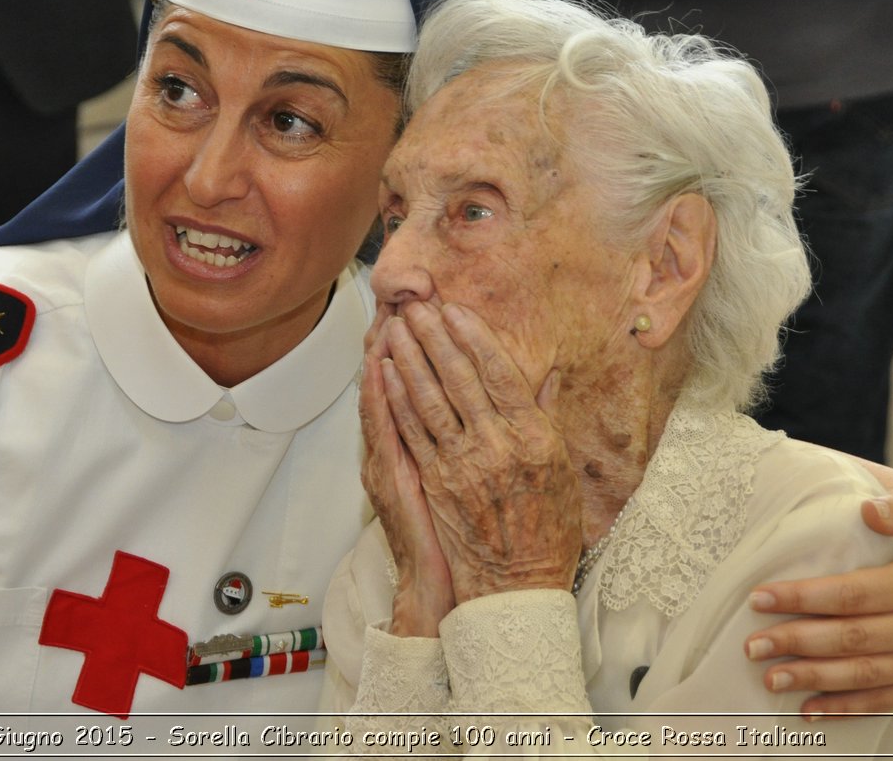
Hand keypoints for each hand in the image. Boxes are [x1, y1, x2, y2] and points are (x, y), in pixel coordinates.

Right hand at [361, 324, 454, 636]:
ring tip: (388, 316)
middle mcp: (404, 452)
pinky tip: (378, 369)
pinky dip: (378, 398)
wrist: (451, 590)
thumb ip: (483, 440)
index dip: (426, 351)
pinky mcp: (391, 480)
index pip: (422, 388)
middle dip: (405, 344)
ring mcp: (392, 464)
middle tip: (406, 301)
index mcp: (427, 449)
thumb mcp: (473, 482)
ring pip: (386, 399)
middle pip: (401, 385)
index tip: (436, 313)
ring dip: (386, 357)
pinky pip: (382, 431)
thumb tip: (515, 403)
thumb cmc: (469, 541)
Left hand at [379, 301, 577, 602]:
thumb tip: (546, 373)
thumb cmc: (547, 527)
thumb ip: (548, 416)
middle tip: (416, 306)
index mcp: (533, 436)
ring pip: (428, 399)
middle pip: (459, 378)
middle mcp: (496, 445)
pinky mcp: (434, 482)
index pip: (499, 372)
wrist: (517, 585)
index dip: (475, 337)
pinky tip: (384, 375)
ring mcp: (461, 463)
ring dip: (409, 360)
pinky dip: (395, 399)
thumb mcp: (561, 468)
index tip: (456, 309)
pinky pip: (410, 431)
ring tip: (395, 329)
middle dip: (434, 337)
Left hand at [742, 494, 892, 716]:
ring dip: (813, 679)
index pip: (852, 594)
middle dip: (797, 643)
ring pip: (863, 675)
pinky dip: (846, 709)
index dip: (804, 597)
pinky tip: (809, 709)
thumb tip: (866, 508)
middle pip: (851, 639)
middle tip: (752, 645)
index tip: (760, 598)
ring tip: (771, 678)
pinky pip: (885, 702)